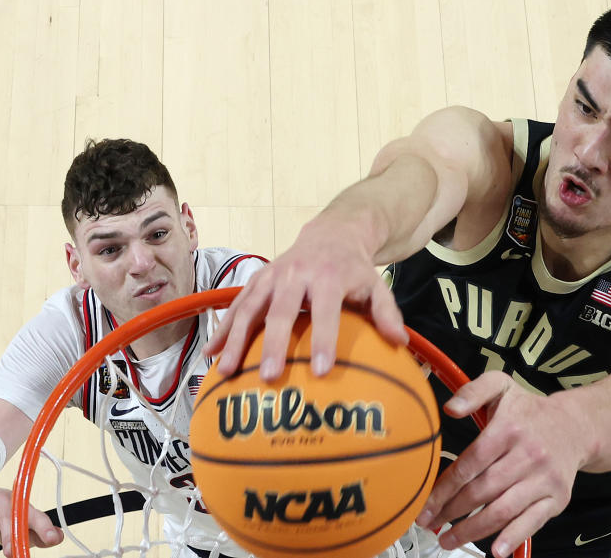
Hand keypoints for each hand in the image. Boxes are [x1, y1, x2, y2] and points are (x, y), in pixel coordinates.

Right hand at [0, 484, 62, 557]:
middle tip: (12, 552)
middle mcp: (1, 502)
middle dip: (11, 534)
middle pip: (8, 516)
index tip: (52, 540)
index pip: (34, 516)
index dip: (44, 528)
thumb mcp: (18, 520)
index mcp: (19, 506)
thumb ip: (36, 531)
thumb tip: (58, 538)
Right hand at [204, 216, 407, 379]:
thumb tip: (400, 342)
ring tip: (227, 372)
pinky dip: (223, 329)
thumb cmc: (355, 269)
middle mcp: (296, 274)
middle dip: (274, 345)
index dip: (323, 340)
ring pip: (250, 307)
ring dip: (236, 340)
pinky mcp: (257, 279)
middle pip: (281, 311)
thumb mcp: (376, 285)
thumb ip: (387, 313)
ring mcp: (272, 276)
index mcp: (328, 276)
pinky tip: (211, 354)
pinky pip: (237, 305)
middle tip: (270, 378)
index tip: (319, 371)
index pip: (326, 311)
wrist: (331, 233)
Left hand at [415, 372, 588, 557]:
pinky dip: (513, 538)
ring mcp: (543, 479)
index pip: (469, 464)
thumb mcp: (500, 387)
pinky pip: (532, 522)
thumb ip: (472, 391)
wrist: (575, 426)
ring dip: (473, 530)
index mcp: (508, 430)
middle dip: (452, 512)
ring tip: (449, 540)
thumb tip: (450, 408)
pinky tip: (495, 550)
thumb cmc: (529, 411)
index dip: (444, 489)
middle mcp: (527, 455)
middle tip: (431, 524)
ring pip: (503, 510)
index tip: (426, 505)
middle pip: (482, 490)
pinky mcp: (556, 498)